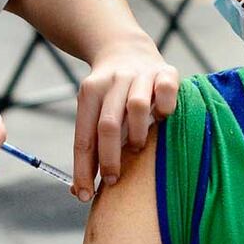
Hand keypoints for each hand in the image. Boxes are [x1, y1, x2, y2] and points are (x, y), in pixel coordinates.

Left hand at [72, 35, 178, 201]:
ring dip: (137, 134)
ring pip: (137, 107)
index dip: (83, 170)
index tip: (83, 195)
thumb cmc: (109, 95)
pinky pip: (166, 90)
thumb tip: (77, 191)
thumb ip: (89, 147)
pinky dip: (165, 107)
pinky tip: (163, 118)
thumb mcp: (92, 112)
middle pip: (108, 125)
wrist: (125, 48)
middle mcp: (113, 81)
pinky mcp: (165, 71)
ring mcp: (140, 75)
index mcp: (89, 93)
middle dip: (109, 159)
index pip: (84, 137)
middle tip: (113, 181)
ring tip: (137, 147)